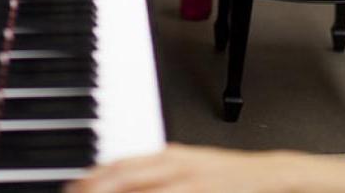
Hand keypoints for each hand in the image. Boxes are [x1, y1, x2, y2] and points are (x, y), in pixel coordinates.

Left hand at [65, 144, 303, 192]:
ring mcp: (187, 179)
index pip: (120, 162)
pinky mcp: (199, 190)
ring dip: (112, 192)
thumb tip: (124, 180)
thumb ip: (158, 174)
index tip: (73, 186)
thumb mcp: (189, 168)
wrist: (271, 176)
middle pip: (122, 174)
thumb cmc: (229, 178)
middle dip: (94, 186)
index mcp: (170, 156)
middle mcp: (175, 164)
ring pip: (139, 185)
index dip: (92, 175)